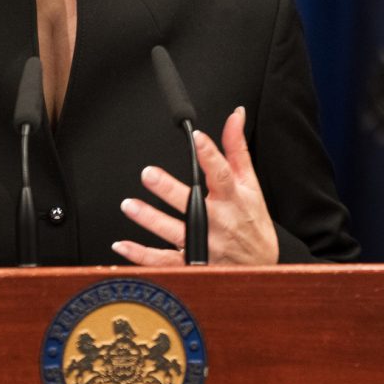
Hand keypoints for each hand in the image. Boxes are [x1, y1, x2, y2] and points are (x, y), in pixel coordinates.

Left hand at [114, 107, 277, 266]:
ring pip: (174, 232)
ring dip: (150, 219)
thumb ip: (237, 149)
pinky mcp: (192, 264)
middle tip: (149, 174)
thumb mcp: (251, 185)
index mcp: (233, 199)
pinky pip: (164, 261)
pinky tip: (123, 245)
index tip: (198, 138)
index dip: (211, 155)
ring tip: (129, 205)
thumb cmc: (252, 222)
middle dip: (170, 189)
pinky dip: (141, 256)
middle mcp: (218, 222)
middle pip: (192, 204)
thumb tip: (235, 115)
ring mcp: (204, 245)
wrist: (260, 267)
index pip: (222, 174)